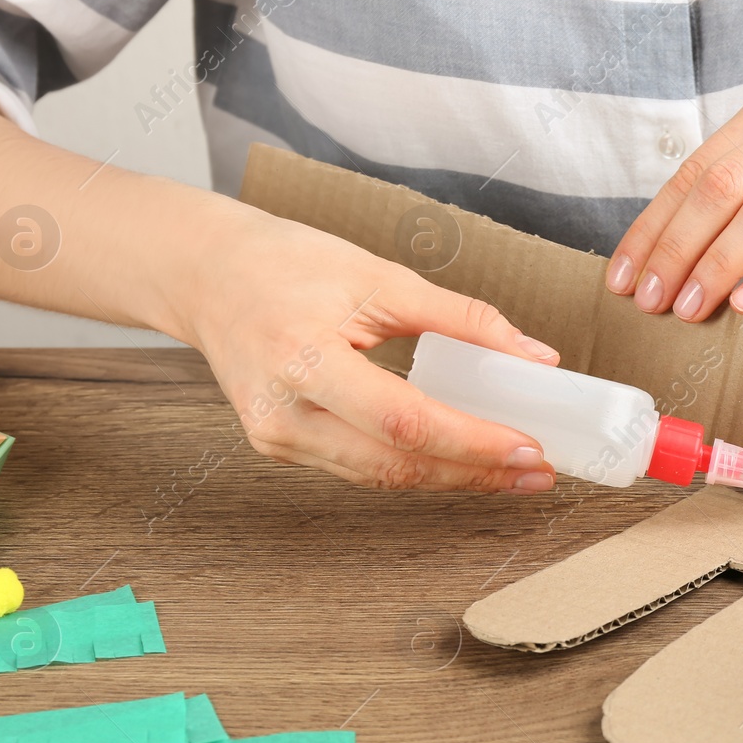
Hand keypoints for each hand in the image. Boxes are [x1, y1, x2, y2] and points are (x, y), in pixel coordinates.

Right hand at [176, 215, 561, 492]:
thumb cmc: (284, 263)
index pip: (405, 420)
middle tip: (537, 471)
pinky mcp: (281, 446)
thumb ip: (462, 318)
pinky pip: (361, 467)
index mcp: (302, 358)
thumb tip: (536, 357)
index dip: (471, 441)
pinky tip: (460, 461)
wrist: (205, 275)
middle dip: (474, 473)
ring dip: (452, 478)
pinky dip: (416, 467)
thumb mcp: (379, 276)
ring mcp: (276, 438)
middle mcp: (282, 413)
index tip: (527, 446)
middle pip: (395, 465)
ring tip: (512, 473)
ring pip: (380, 477)